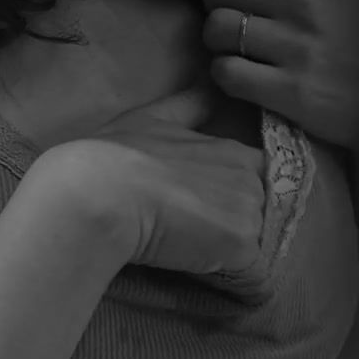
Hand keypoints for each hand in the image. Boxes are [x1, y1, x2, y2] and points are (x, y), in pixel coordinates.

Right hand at [29, 88, 266, 275]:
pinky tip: (194, 269)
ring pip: (254, 244)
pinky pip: (246, 273)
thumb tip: (208, 81)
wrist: (100, 192)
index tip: (197, 208)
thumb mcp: (153, 117)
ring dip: (228, 252)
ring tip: (186, 250)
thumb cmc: (114, 154)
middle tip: (187, 231)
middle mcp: (251, 177)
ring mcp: (250, 211)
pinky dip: (226, 276)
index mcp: (233, 150)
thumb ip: (187, 105)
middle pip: (258, 214)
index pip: (253, 180)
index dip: (228, 198)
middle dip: (232, 225)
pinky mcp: (241, 245)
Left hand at [197, 0, 358, 153]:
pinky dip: (225, 77)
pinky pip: (225, 72)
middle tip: (234, 26)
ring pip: (215, 28)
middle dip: (214, 6)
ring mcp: (297, 46)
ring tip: (239, 53)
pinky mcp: (290, 89)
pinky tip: (244, 78)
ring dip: (218, 45)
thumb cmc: (350, 42)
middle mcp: (304, 0)